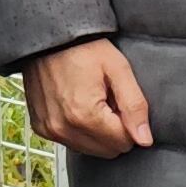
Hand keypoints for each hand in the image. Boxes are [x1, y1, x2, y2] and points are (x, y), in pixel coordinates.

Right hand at [21, 37, 152, 158]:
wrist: (48, 36)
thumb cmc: (82, 47)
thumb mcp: (118, 68)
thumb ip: (135, 106)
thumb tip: (144, 139)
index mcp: (85, 115)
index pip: (123, 142)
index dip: (128, 122)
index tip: (119, 100)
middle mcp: (64, 128)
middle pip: (107, 150)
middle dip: (114, 130)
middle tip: (107, 100)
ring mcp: (50, 130)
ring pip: (90, 149)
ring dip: (96, 132)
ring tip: (91, 100)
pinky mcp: (41, 127)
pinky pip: (71, 142)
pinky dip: (78, 129)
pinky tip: (76, 105)